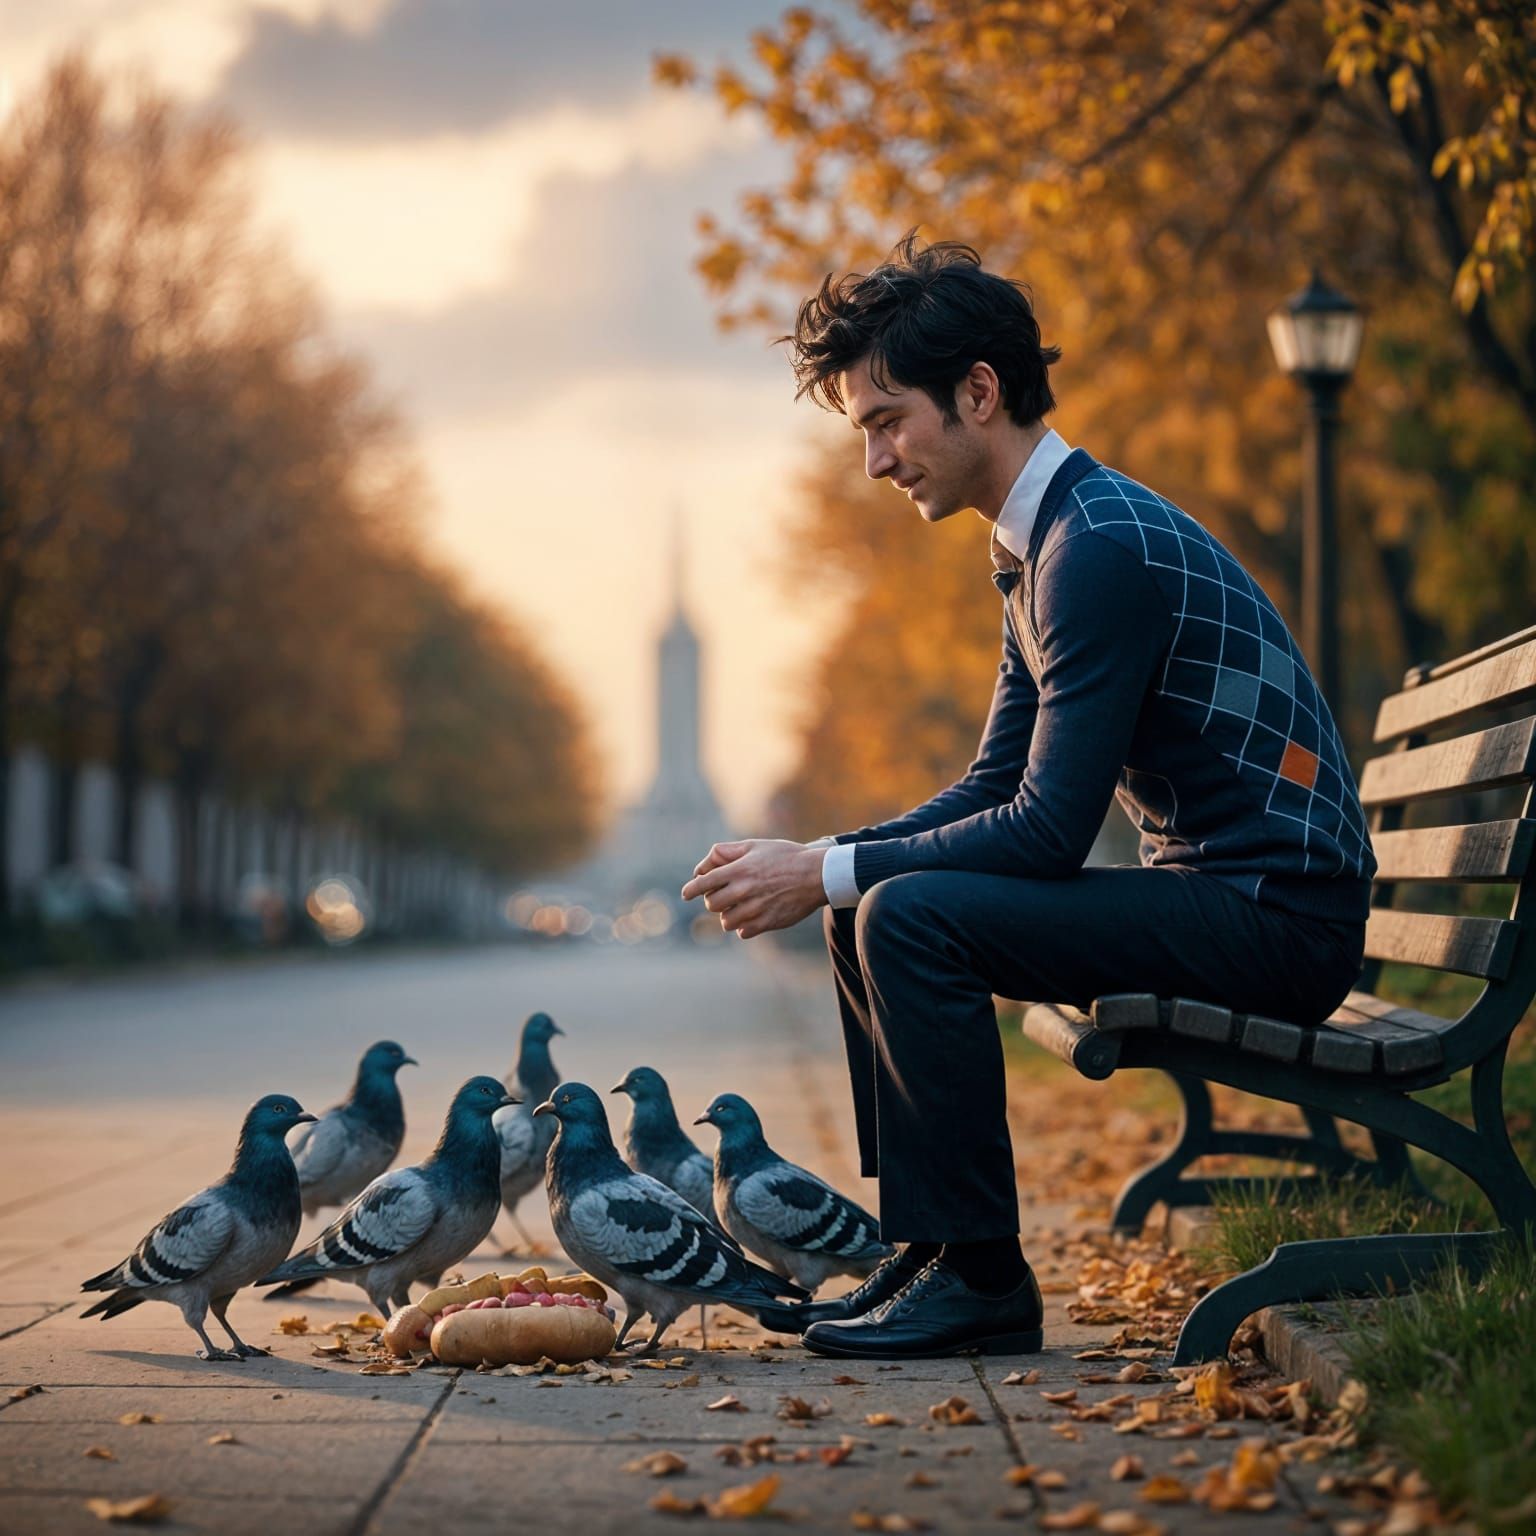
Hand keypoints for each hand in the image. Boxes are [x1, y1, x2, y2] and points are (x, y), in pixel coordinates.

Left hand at [680, 839, 827, 939]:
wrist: (816, 875)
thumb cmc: (785, 857)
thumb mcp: (755, 846)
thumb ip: (727, 852)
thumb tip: (704, 865)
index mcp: (738, 870)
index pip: (703, 883)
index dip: (692, 889)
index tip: (687, 893)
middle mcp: (743, 891)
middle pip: (712, 904)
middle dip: (714, 899)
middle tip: (723, 895)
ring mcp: (754, 909)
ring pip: (726, 921)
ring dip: (728, 915)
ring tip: (739, 906)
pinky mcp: (766, 923)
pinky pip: (742, 932)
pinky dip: (744, 926)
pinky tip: (752, 916)